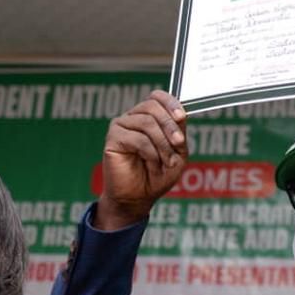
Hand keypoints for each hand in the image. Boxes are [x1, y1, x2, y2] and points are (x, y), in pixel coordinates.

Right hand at [96, 90, 187, 229]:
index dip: (170, 102)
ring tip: (167, 161)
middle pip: (152, 107)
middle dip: (170, 125)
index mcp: (148, 117)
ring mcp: (121, 126)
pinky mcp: (113, 138)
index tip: (181, 116)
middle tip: (179, 143)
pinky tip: (153, 163)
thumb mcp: (177, 153)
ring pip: (147, 122)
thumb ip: (179, 132)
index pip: (157, 97)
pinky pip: (137, 138)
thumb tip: (180, 115)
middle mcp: (133, 118)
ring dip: (162, 143)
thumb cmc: (157, 176)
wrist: (138, 198)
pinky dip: (150, 152)